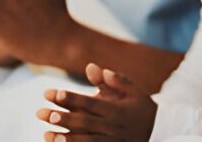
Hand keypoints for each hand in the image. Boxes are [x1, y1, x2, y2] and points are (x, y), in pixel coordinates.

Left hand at [38, 62, 156, 140]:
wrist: (160, 131)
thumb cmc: (142, 107)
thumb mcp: (134, 91)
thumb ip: (114, 80)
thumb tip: (93, 67)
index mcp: (117, 109)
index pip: (91, 103)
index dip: (72, 98)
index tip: (54, 93)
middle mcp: (113, 126)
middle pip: (85, 122)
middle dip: (63, 118)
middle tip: (42, 114)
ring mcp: (112, 141)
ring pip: (86, 140)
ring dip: (65, 138)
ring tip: (46, 134)